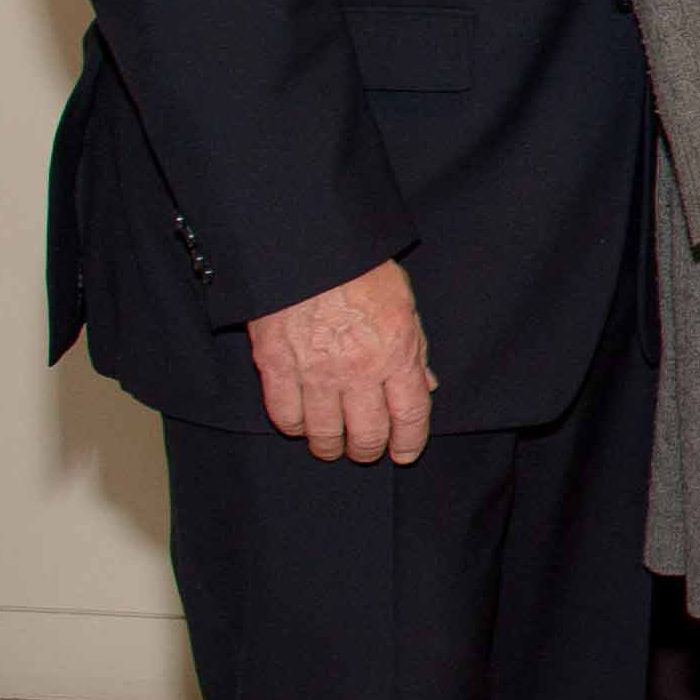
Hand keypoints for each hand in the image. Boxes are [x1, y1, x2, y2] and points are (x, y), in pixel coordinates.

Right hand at [243, 257, 434, 463]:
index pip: (410, 416)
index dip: (409, 443)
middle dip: (368, 450)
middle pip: (366, 434)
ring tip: (331, 445)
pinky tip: (299, 424)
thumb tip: (425, 387)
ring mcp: (314, 372)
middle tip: (365, 451)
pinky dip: (293, 425)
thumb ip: (415, 350)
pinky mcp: (274, 366)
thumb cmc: (360, 269)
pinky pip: (284, 414)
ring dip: (329, 446)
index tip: (404, 453)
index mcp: (396, 353)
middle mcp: (358, 371)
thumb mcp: (404, 304)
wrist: (306, 246)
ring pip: (323, 433)